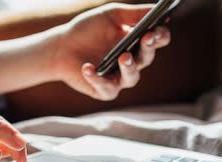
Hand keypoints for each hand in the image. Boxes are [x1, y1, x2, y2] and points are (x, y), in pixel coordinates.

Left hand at [51, 3, 170, 100]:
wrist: (61, 47)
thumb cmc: (87, 30)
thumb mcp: (110, 16)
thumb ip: (133, 13)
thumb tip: (156, 9)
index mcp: (137, 42)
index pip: (158, 40)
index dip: (160, 35)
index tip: (156, 29)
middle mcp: (132, 62)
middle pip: (147, 58)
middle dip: (148, 48)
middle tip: (147, 38)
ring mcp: (119, 78)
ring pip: (132, 77)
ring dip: (129, 67)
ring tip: (124, 56)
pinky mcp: (104, 91)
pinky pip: (106, 87)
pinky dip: (96, 78)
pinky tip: (88, 67)